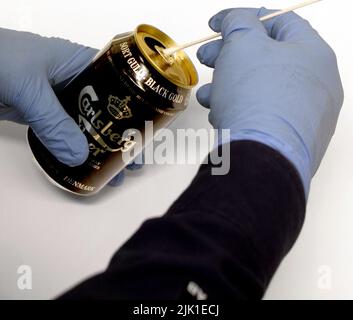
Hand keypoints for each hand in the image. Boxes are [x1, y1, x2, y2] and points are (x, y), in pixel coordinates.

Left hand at [0, 28, 142, 184]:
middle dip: (118, 134)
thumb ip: (54, 123)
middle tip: (130, 158)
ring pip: (85, 124)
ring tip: (110, 166)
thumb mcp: (30, 89)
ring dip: (96, 144)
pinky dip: (73, 147)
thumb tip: (78, 154)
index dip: (133, 109)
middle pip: (105, 110)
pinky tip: (82, 161)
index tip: (142, 132)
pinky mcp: (41, 114)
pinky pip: (63, 133)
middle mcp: (72, 81)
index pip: (118, 85)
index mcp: (78, 63)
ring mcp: (56, 99)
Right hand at [196, 8, 343, 197]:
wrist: (262, 156)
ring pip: (261, 91)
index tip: (216, 25)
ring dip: (229, 87)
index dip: (242, 18)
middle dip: (229, 57)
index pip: (278, 22)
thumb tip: (234, 20)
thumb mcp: (243, 45)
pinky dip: (241, 111)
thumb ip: (238, 23)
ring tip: (208, 95)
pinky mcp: (290, 140)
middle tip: (206, 58)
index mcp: (313, 54)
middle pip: (267, 60)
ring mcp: (305, 116)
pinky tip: (221, 116)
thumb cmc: (257, 97)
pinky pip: (262, 117)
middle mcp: (316, 85)